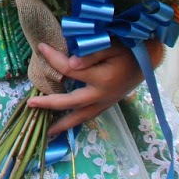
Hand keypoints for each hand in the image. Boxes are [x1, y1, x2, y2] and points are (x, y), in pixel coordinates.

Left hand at [26, 42, 145, 137]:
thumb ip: (90, 55)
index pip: (69, 70)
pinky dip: (75, 122)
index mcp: (100, 78)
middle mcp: (101, 95)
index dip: (53, 59)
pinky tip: (64, 126)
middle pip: (70, 102)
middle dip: (49, 104)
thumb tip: (69, 65)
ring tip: (46, 132)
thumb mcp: (111, 46)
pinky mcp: (107, 105)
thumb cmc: (128, 50)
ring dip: (62, 124)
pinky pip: (88, 117)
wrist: (148, 60)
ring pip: (80, 117)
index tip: (41, 47)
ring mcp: (104, 103)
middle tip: (30, 104)